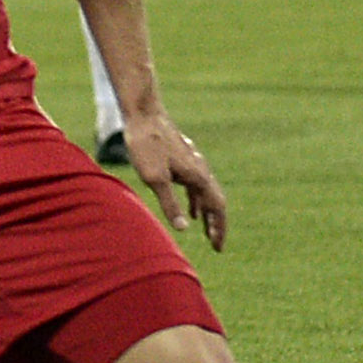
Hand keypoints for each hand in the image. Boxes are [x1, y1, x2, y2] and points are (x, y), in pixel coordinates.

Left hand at [123, 110, 227, 249]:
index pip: (217, 207)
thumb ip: (170, 205)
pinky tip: (192, 211)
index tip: (218, 248)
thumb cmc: (147, 146)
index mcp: (198, 176)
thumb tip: (184, 228)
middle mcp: (201, 170)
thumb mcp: (155, 179)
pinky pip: (196, 186)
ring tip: (207, 232)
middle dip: (216, 224)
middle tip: (216, 245)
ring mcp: (193, 163)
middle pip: (216, 202)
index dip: (219, 229)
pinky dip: (197, 201)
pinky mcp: (183, 160)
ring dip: (207, 214)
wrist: (144, 115)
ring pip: (206, 194)